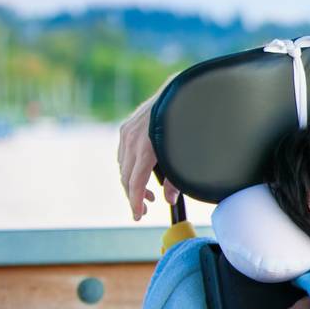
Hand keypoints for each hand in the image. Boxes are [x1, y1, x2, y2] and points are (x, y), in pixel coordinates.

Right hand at [118, 92, 176, 219]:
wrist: (181, 93)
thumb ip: (177, 179)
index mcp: (146, 149)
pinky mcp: (126, 126)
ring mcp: (127, 132)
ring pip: (122, 166)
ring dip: (132, 182)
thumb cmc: (187, 123)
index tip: (138, 215)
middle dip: (134, 195)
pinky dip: (129, 166)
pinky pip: (122, 153)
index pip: (135, 184)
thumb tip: (170, 199)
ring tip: (148, 193)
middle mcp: (131, 141)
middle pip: (126, 178)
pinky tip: (141, 171)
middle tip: (145, 208)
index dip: (135, 203)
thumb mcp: (185, 154)